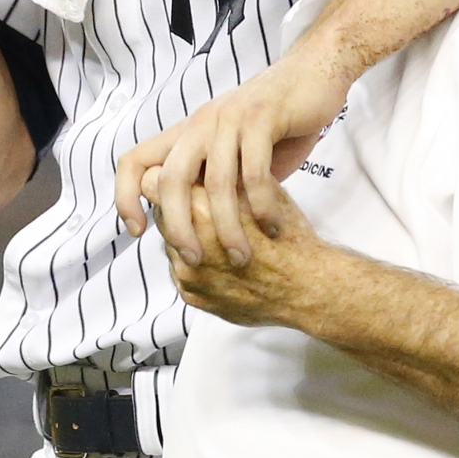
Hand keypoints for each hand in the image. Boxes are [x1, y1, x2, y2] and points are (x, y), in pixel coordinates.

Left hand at [116, 40, 349, 265]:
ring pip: (215, 183)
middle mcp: (201, 123)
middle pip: (170, 179)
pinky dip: (261, 206)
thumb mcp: (235, 153)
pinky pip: (255, 172)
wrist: (314, 74)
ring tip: (241, 257)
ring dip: (227, 227)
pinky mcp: (262, 116)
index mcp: (187, 132)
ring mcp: (229, 118)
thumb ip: (213, 181)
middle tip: (196, 259)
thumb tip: (193, 227)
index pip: (135, 161)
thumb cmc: (276, 122)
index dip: (126, 197)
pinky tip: (272, 227)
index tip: (138, 232)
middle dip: (178, 226)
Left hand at [163, 182, 326, 328]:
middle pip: (158, 211)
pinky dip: (192, 261)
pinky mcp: (194, 295)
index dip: (162, 176)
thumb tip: (195, 163)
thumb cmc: (287, 233)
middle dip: (174, 207)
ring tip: (211, 233)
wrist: (308, 286)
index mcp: (203, 202)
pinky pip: (177, 270)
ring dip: (184, 235)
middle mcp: (189, 236)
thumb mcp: (260, 188)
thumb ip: (224, 172)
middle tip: (197, 205)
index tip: (175, 179)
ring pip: (167, 241)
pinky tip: (216, 257)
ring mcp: (189, 270)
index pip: (150, 180)